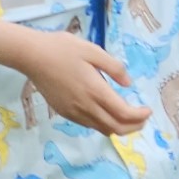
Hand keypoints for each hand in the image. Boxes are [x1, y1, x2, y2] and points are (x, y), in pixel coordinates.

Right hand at [0, 4, 148, 134]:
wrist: (31, 56)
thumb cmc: (62, 48)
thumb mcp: (92, 50)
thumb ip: (114, 68)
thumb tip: (128, 85)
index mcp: (95, 90)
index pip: (124, 114)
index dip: (140, 116)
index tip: (148, 109)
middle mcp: (86, 106)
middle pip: (116, 128)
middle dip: (134, 127)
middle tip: (142, 118)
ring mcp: (73, 112)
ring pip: (102, 129)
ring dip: (119, 128)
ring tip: (127, 118)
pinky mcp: (64, 112)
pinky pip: (89, 125)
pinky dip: (103, 124)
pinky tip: (105, 113)